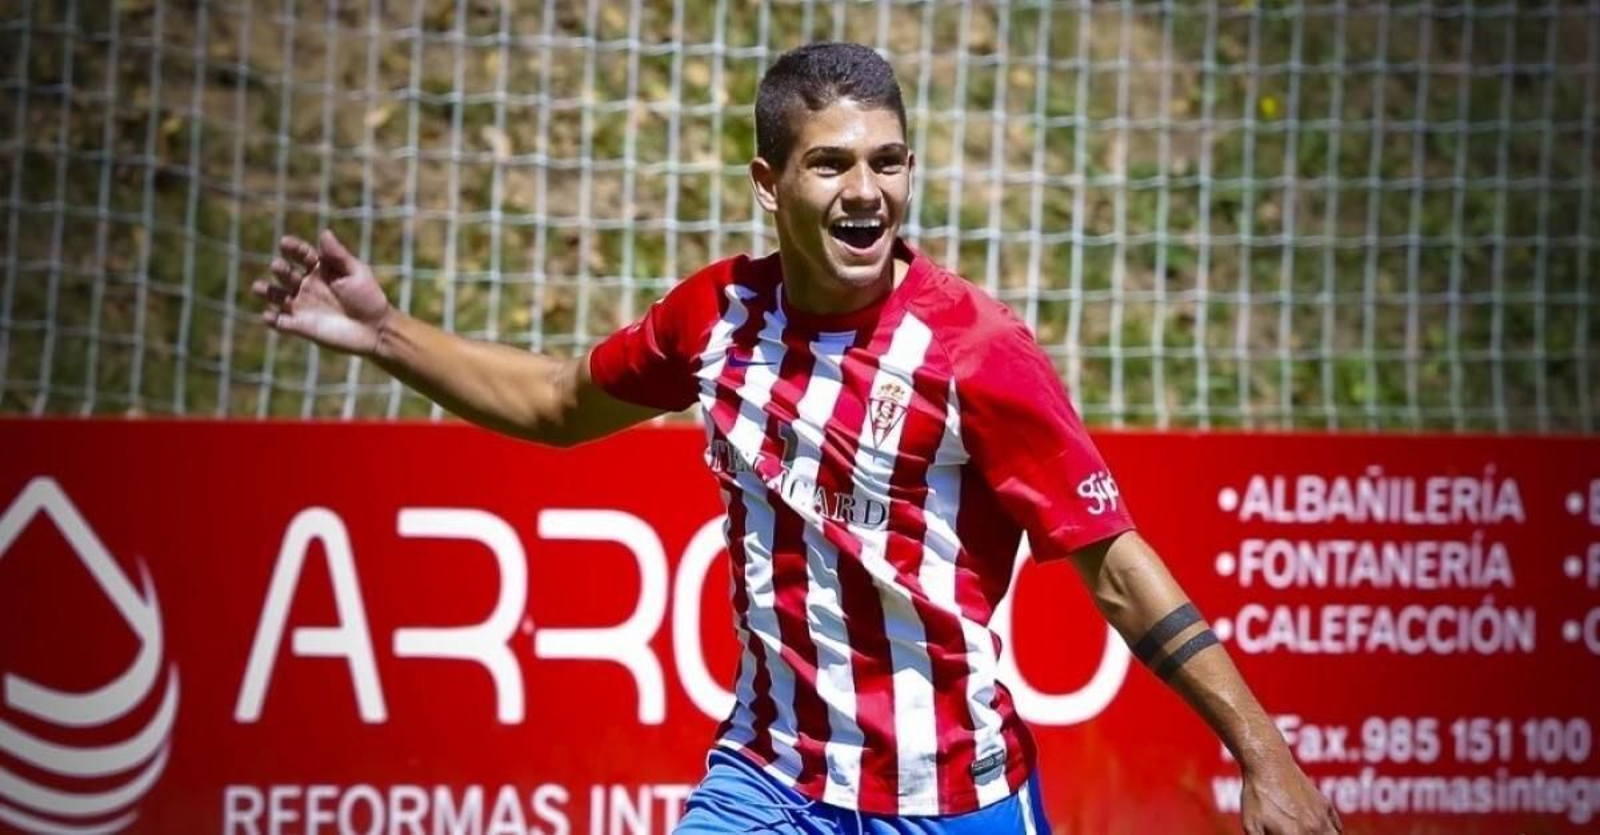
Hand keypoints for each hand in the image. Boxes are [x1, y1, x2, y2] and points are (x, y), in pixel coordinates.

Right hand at [252, 229, 391, 355]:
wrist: (376, 330)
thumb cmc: (369, 298)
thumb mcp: (356, 273)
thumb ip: (338, 256)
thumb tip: (324, 232)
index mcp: (320, 269)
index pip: (301, 254)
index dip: (292, 248)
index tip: (285, 243)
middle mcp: (307, 285)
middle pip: (286, 273)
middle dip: (280, 269)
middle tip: (279, 267)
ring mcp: (302, 305)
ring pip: (276, 296)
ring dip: (266, 291)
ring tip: (258, 288)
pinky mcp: (300, 327)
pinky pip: (280, 322)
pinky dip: (271, 320)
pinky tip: (268, 316)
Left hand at [1239, 755, 1340, 833]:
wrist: (1269, 764)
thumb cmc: (1257, 796)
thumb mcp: (1252, 826)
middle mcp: (1314, 830)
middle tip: (1296, 834)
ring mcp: (1322, 818)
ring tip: (1307, 833)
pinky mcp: (1325, 806)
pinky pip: (1337, 828)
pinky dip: (1334, 833)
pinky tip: (1324, 832)